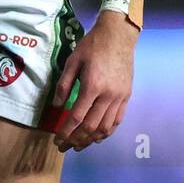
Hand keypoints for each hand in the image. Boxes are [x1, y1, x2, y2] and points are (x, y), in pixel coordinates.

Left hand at [50, 11, 135, 151]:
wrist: (118, 35)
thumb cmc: (92, 46)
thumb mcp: (73, 61)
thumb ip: (64, 85)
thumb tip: (56, 106)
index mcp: (92, 86)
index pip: (76, 117)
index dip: (65, 132)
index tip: (57, 139)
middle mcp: (108, 95)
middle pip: (91, 127)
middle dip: (76, 140)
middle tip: (65, 147)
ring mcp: (119, 97)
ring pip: (106, 128)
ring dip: (91, 140)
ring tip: (79, 144)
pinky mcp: (127, 96)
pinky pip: (117, 120)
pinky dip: (107, 132)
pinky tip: (98, 135)